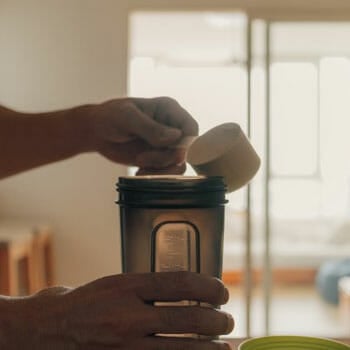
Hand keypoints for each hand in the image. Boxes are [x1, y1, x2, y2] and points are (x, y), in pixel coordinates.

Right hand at [1, 272, 232, 349]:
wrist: (50, 331)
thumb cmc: (87, 303)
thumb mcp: (117, 283)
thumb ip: (148, 286)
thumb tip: (186, 288)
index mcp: (127, 286)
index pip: (179, 282)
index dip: (208, 286)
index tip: (221, 291)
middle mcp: (128, 315)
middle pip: (187, 318)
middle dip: (216, 320)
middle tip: (228, 320)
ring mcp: (126, 345)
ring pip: (181, 348)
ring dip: (210, 348)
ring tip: (225, 346)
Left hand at [85, 97, 197, 174]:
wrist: (97, 132)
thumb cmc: (110, 117)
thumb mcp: (127, 118)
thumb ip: (151, 128)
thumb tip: (175, 137)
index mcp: (169, 110)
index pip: (191, 128)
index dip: (186, 144)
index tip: (173, 155)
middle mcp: (172, 126)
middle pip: (185, 149)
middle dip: (165, 159)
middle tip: (141, 159)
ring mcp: (166, 143)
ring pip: (178, 163)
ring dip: (161, 170)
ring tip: (140, 166)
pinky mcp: (159, 157)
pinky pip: (167, 171)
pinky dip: (156, 175)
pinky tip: (140, 172)